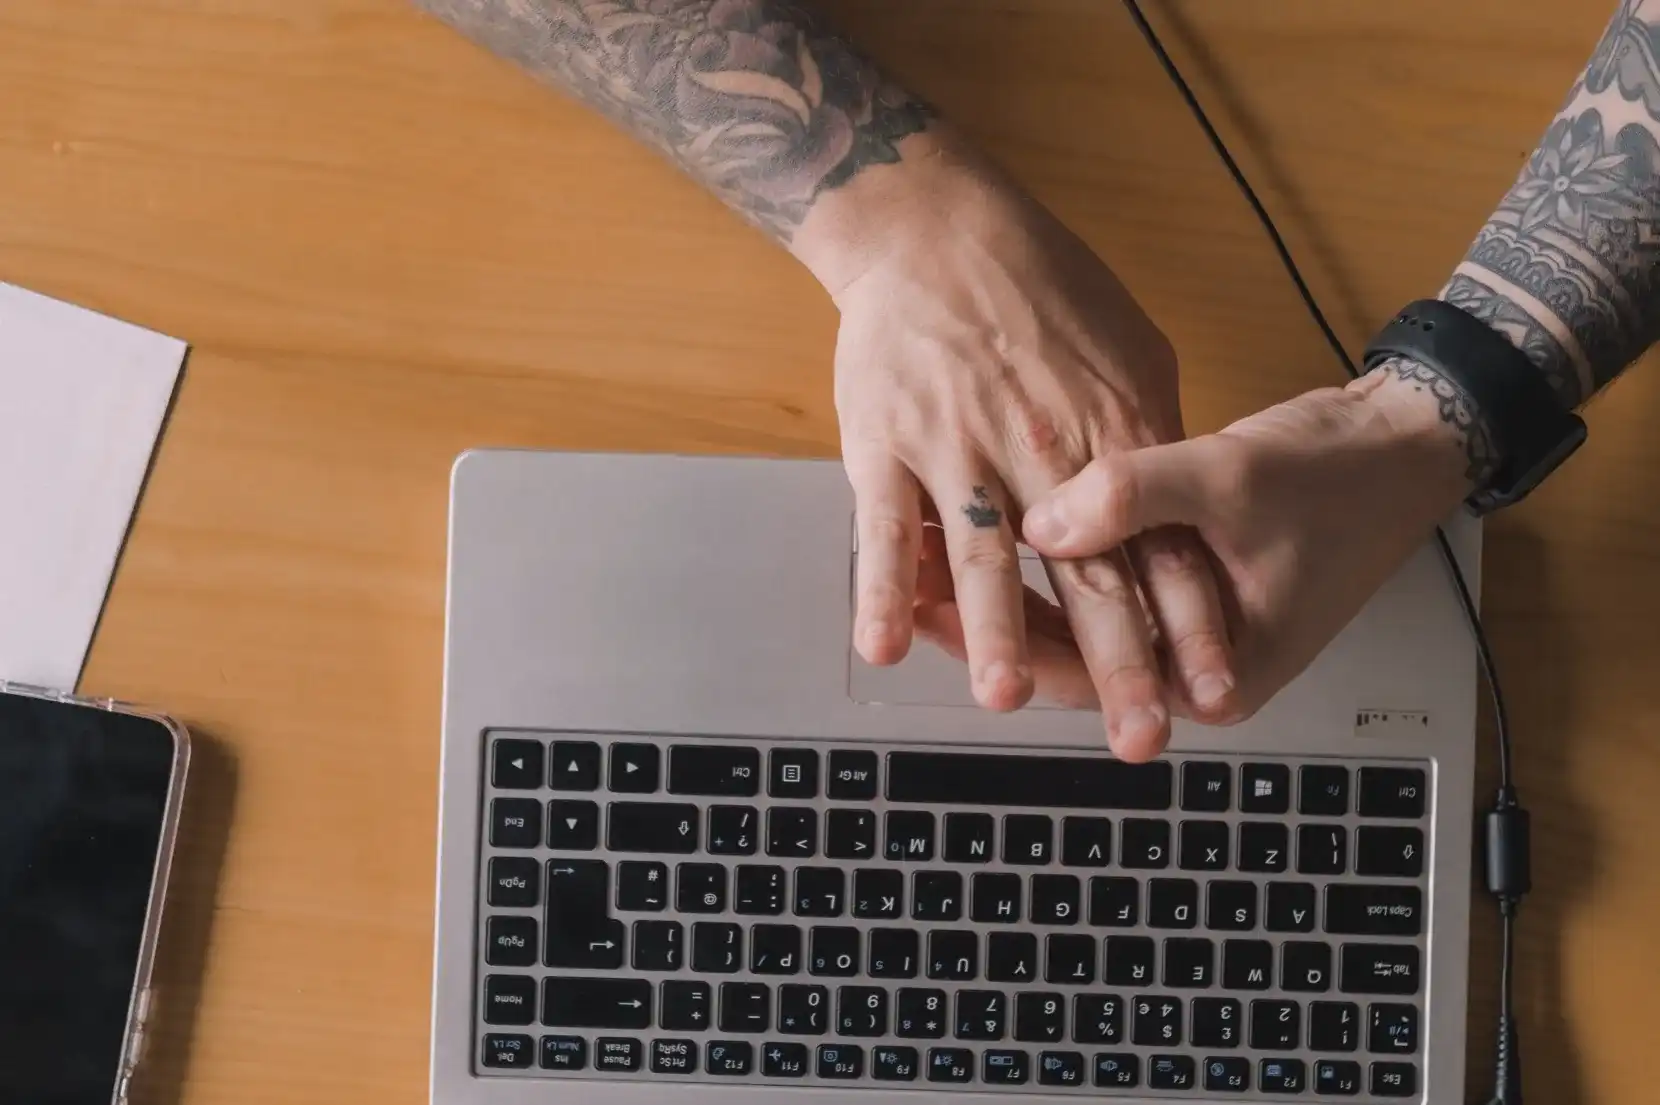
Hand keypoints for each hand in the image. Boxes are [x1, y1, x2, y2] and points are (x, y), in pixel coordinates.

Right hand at [790, 135, 1236, 755]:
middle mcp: (1045, 450)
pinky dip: (882, 588)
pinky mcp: (889, 442)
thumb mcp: (1134, 352)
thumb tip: (1175, 518)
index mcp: (1113, 433)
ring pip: (984, 556)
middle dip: (1119, 662)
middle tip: (1137, 735)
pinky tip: (883, 645)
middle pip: (1089, 574)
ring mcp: (962, 447)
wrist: (936, 228)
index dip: (1190, 627)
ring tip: (1008, 698)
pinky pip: (886, 528)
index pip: (1162, 549)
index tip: (1214, 692)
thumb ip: (1154, 442)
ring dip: (997, 633)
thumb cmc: (1040, 285)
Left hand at [950, 365, 1481, 727]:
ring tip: (937, 551)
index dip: (995, 638)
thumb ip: (1135, 500)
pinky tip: (1000, 525)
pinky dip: (1052, 558)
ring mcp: (1183, 625)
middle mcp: (1190, 664)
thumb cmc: (1337, 478)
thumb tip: (1040, 523)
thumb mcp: (1232, 482)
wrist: (1403, 450)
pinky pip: (1098, 583)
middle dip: (986, 619)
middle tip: (913, 581)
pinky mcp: (1179, 582)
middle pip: (1061, 654)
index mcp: (1210, 672)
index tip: (932, 602)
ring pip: (1074, 619)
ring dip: (1011, 589)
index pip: (1074, 674)